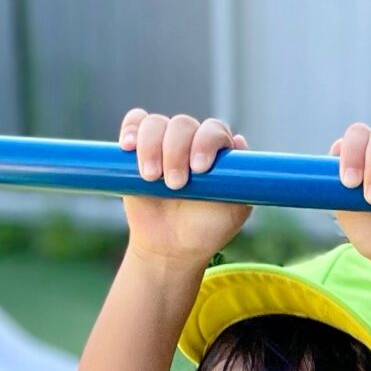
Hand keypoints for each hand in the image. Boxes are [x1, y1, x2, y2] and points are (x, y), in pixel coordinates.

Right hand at [118, 109, 249, 265]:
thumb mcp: (232, 212)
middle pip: (182, 125)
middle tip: (175, 185)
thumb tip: (238, 141)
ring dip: (151, 147)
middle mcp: (191, 141)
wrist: (170, 248)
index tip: (199, 169)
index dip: (205, 143)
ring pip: (155, 124)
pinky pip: (134, 123)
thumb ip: (241, 181)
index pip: (213, 130)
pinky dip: (130, 129)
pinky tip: (128, 147)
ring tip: (151, 178)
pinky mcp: (138, 149)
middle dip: (175, 152)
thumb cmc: (205, 230)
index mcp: (217, 151)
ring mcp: (164, 142)